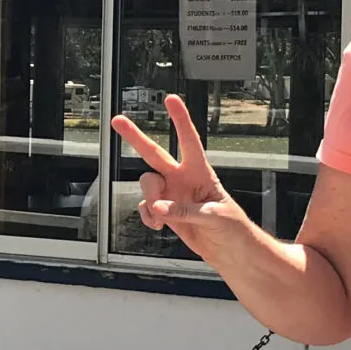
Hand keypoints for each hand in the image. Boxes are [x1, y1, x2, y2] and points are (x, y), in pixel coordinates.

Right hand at [110, 94, 253, 256]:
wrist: (228, 250)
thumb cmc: (232, 227)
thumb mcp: (214, 217)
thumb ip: (185, 211)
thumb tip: (160, 208)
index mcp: (200, 172)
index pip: (189, 141)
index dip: (180, 120)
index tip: (171, 100)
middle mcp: (182, 179)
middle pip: (154, 154)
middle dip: (135, 137)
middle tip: (118, 121)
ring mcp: (171, 194)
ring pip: (146, 185)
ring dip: (151, 200)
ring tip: (163, 217)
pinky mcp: (165, 211)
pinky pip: (146, 207)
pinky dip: (148, 217)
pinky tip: (159, 226)